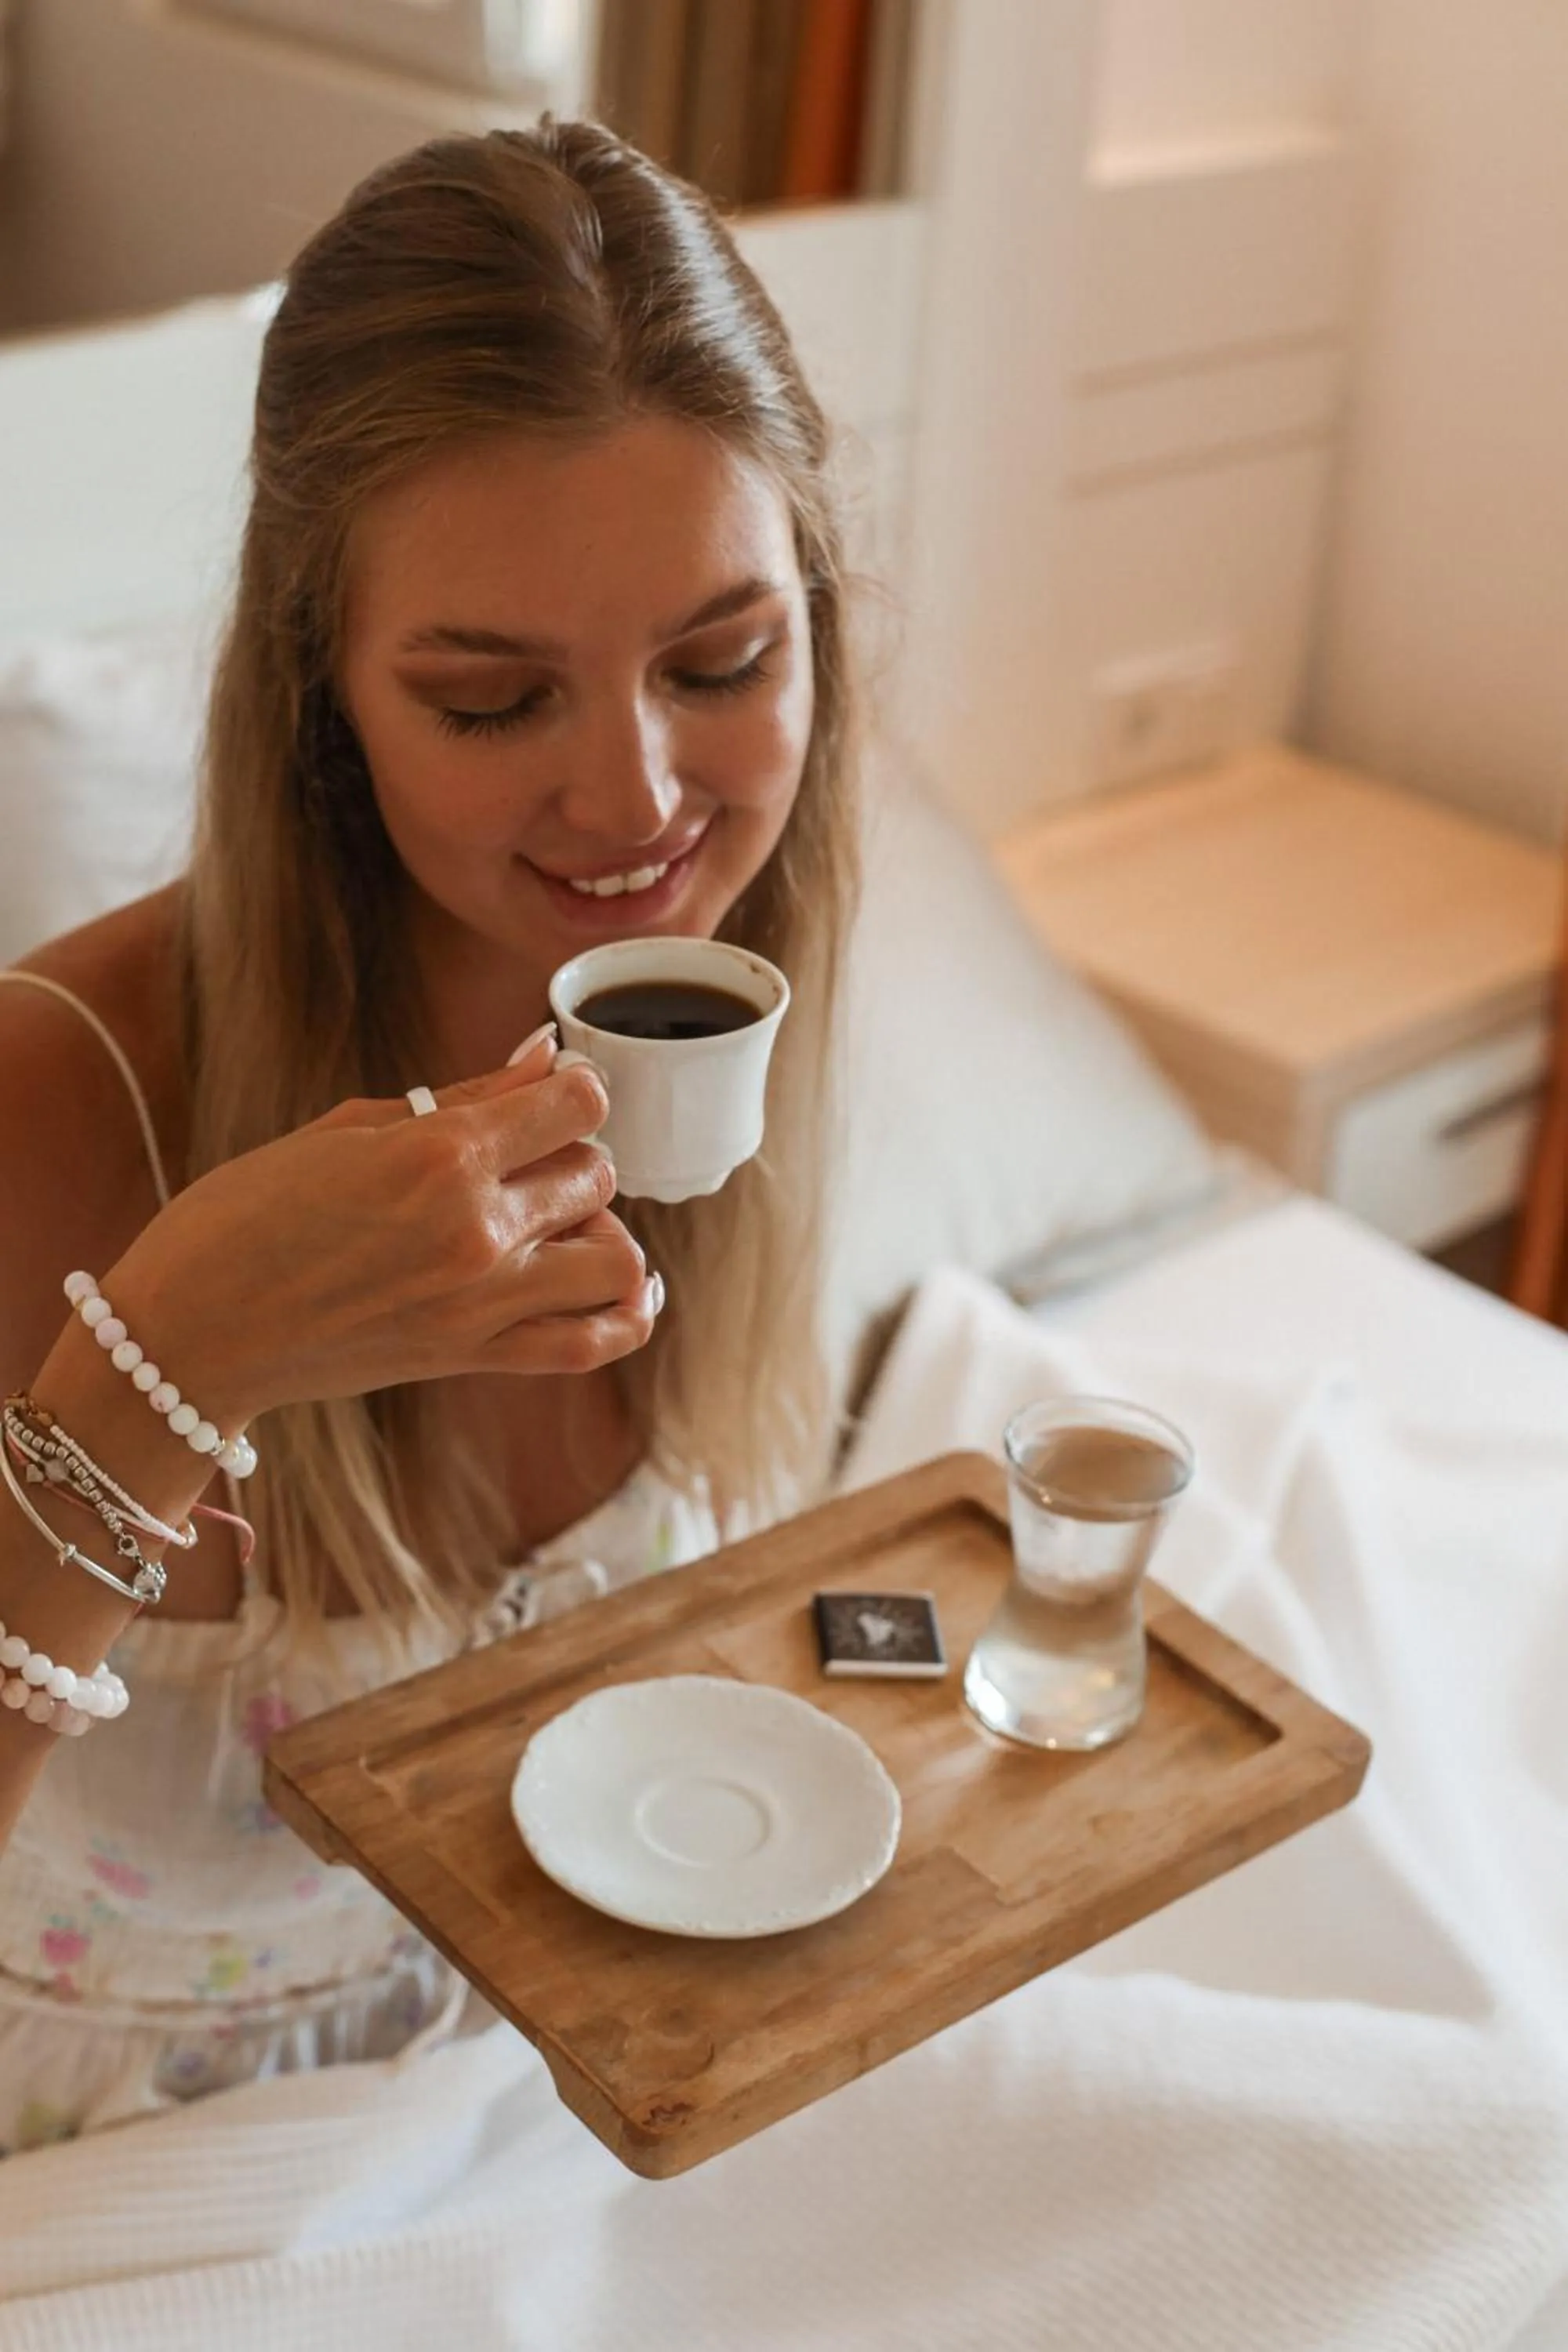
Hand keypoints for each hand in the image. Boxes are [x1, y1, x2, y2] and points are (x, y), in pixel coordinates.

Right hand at [103, 1036, 656, 1422]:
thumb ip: (464, 1096)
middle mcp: (476, 1230)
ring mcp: (481, 1304)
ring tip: (554, 1223)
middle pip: (598, 1173)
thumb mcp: (347, 1128)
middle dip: (570, 1155)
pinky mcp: (473, 1359)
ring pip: (618, 1260)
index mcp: (440, 1156)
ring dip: (601, 1232)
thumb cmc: (245, 1215)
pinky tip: (623, 1293)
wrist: (192, 1333)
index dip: (574, 1086)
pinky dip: (625, 1317)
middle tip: (520, 1159)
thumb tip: (545, 1053)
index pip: (579, 1103)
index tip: (549, 1089)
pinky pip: (591, 1346)